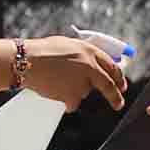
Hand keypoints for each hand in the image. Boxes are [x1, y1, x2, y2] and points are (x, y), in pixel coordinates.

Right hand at [14, 33, 129, 109]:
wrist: (27, 62)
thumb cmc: (43, 51)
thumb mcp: (68, 46)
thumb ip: (83, 55)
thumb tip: (94, 64)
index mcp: (90, 51)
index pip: (112, 66)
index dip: (118, 77)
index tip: (122, 86)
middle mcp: (90, 66)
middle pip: (108, 85)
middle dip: (115, 96)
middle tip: (118, 104)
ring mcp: (82, 82)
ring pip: (84, 92)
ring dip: (74, 91)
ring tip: (57, 80)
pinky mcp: (73, 96)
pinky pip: (72, 103)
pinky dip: (65, 101)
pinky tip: (54, 90)